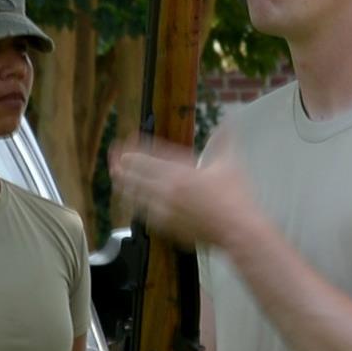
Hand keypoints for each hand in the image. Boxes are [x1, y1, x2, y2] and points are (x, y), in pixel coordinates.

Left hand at [108, 132, 258, 251]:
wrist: (238, 230)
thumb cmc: (235, 197)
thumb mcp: (229, 163)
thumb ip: (223, 139)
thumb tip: (228, 120)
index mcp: (180, 172)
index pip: (146, 158)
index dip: (131, 150)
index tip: (124, 144)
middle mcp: (168, 191)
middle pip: (133, 176)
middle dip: (120, 166)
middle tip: (113, 159)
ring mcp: (165, 210)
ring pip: (134, 197)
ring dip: (124, 185)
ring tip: (118, 179)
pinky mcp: (167, 227)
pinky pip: (144, 215)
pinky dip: (136, 205)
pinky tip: (134, 202)